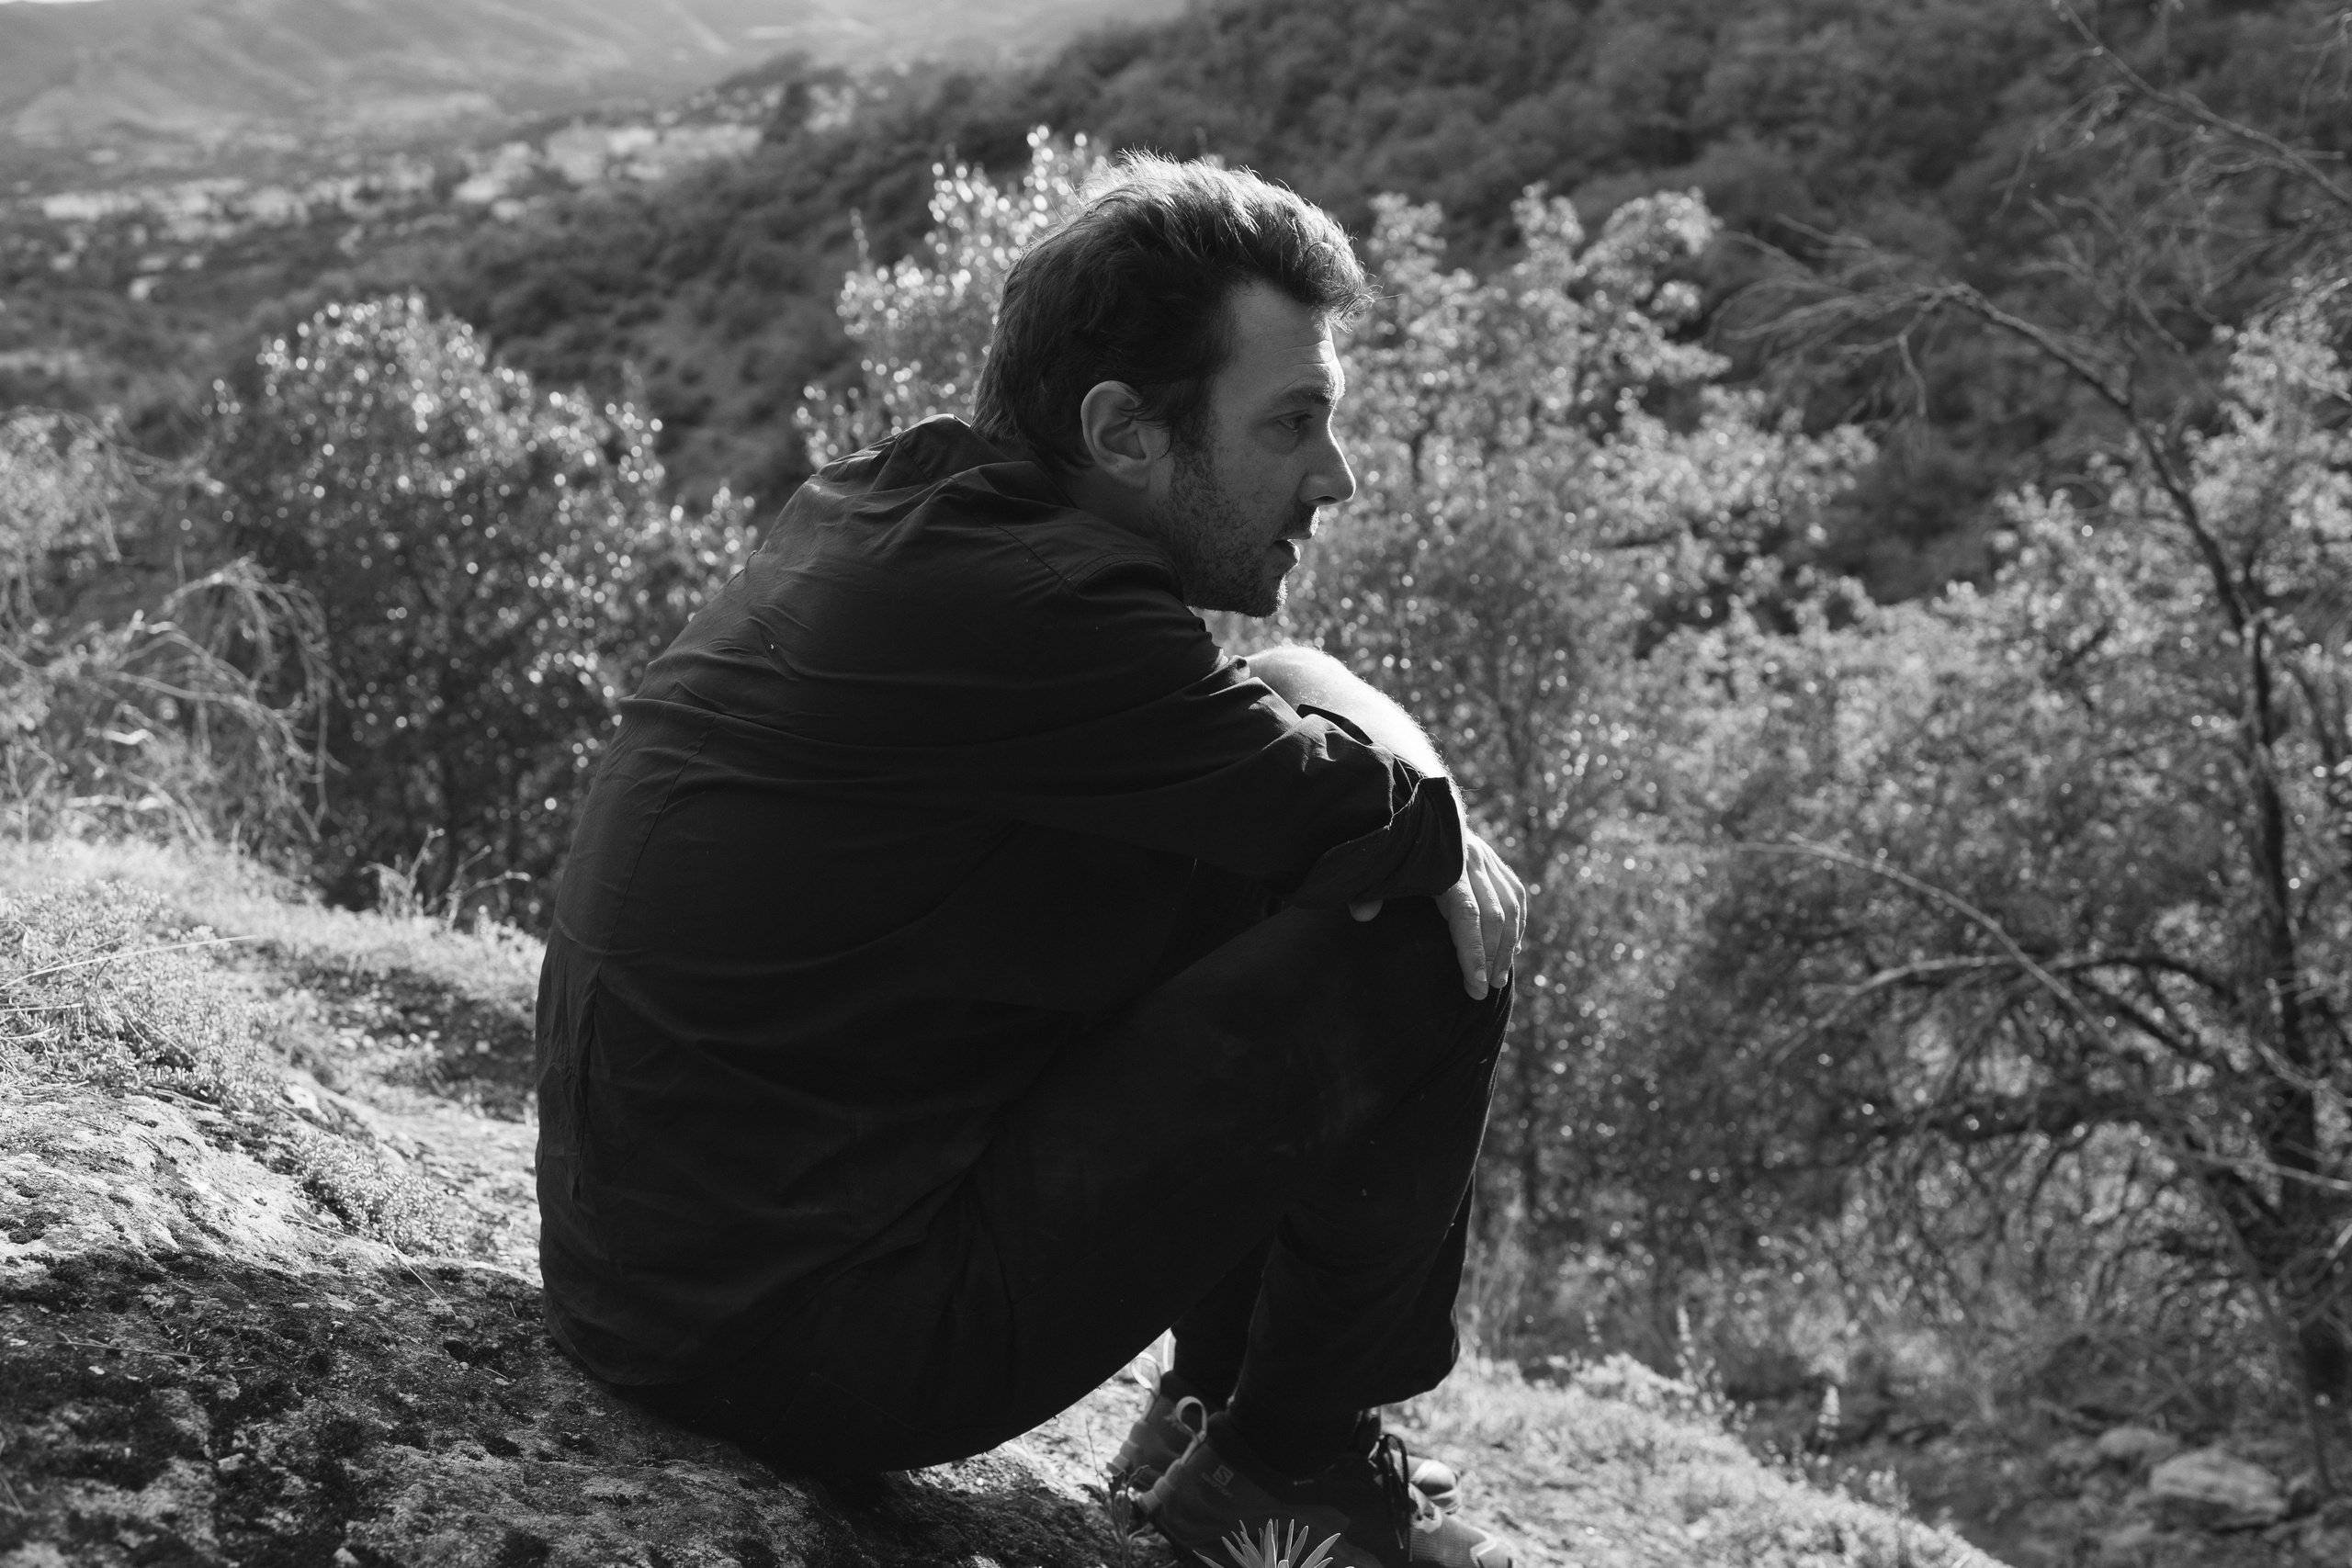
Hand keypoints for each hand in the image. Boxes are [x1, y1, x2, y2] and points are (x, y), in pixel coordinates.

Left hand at [1349, 831, 1525, 998]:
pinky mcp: (1495, 861)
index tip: (1476, 985)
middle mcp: (1472, 860)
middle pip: (1494, 916)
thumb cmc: (1394, 847)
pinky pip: (1517, 895)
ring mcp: (1487, 859)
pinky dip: (1518, 925)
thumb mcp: (1380, 867)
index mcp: (1445, 864)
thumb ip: (1370, 890)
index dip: (1473, 952)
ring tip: (1499, 979)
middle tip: (1484, 990)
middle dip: (1492, 958)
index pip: (1467, 914)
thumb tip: (1362, 915)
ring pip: (1512, 907)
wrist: (1416, 808)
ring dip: (1508, 947)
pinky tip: (1512, 950)